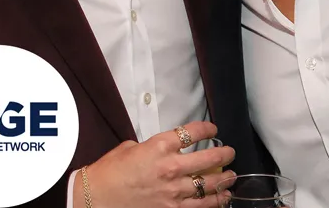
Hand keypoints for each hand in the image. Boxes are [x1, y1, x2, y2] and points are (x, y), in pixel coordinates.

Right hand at [75, 121, 235, 207]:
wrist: (97, 198)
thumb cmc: (108, 172)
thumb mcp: (128, 148)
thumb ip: (150, 147)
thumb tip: (162, 149)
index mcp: (157, 147)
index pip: (191, 133)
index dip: (206, 129)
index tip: (212, 128)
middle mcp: (170, 168)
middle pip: (209, 159)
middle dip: (224, 154)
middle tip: (230, 152)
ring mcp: (174, 192)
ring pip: (210, 185)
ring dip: (224, 180)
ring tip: (231, 177)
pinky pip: (202, 206)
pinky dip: (216, 202)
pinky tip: (224, 198)